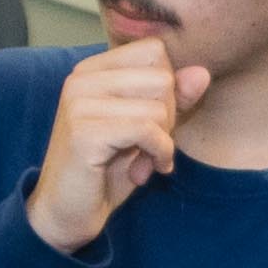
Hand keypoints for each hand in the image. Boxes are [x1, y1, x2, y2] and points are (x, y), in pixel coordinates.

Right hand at [26, 38, 206, 253]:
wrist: (65, 215)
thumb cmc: (104, 172)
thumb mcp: (146, 130)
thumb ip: (172, 99)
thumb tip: (202, 73)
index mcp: (91, 70)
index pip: (155, 51)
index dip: (167, 87)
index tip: (152, 122)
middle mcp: (81, 79)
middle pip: (161, 77)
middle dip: (168, 117)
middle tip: (149, 146)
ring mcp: (79, 103)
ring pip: (158, 106)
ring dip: (162, 141)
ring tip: (143, 161)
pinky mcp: (84, 132)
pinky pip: (147, 130)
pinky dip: (157, 153)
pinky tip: (144, 171)